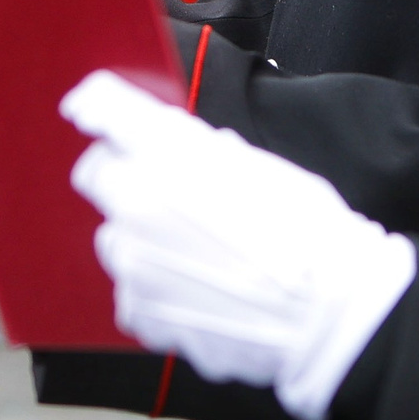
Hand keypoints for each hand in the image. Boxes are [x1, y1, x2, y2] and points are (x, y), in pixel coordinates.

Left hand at [62, 71, 413, 419]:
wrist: (327, 314)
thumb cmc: (309, 233)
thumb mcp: (260, 165)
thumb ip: (201, 149)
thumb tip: (174, 140)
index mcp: (168, 154)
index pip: (103, 108)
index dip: (98, 105)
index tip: (91, 108)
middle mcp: (136, 203)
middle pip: (96, 174)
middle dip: (123, 176)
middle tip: (169, 191)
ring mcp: (132, 264)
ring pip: (113, 238)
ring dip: (142, 239)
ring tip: (199, 253)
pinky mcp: (141, 313)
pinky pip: (132, 293)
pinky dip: (157, 290)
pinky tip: (203, 291)